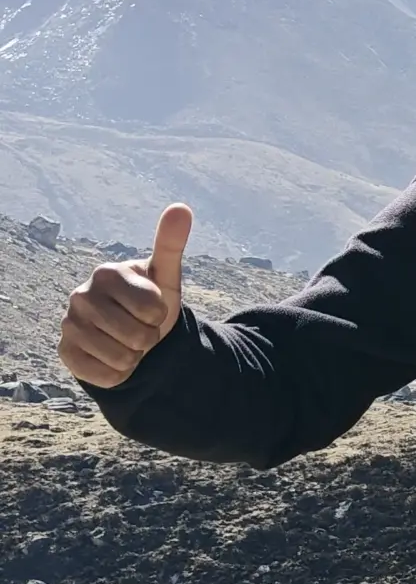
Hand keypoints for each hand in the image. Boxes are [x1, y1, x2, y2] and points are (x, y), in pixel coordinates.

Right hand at [58, 205, 192, 387]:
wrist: (126, 332)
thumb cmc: (148, 301)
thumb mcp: (165, 275)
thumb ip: (171, 243)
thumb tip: (181, 208)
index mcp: (106, 273)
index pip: (153, 309)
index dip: (161, 315)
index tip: (151, 309)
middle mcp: (80, 296)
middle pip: (138, 336)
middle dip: (148, 338)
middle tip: (139, 327)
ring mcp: (69, 325)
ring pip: (123, 359)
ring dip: (135, 356)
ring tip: (127, 342)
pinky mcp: (66, 353)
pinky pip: (107, 375)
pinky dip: (119, 373)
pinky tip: (113, 357)